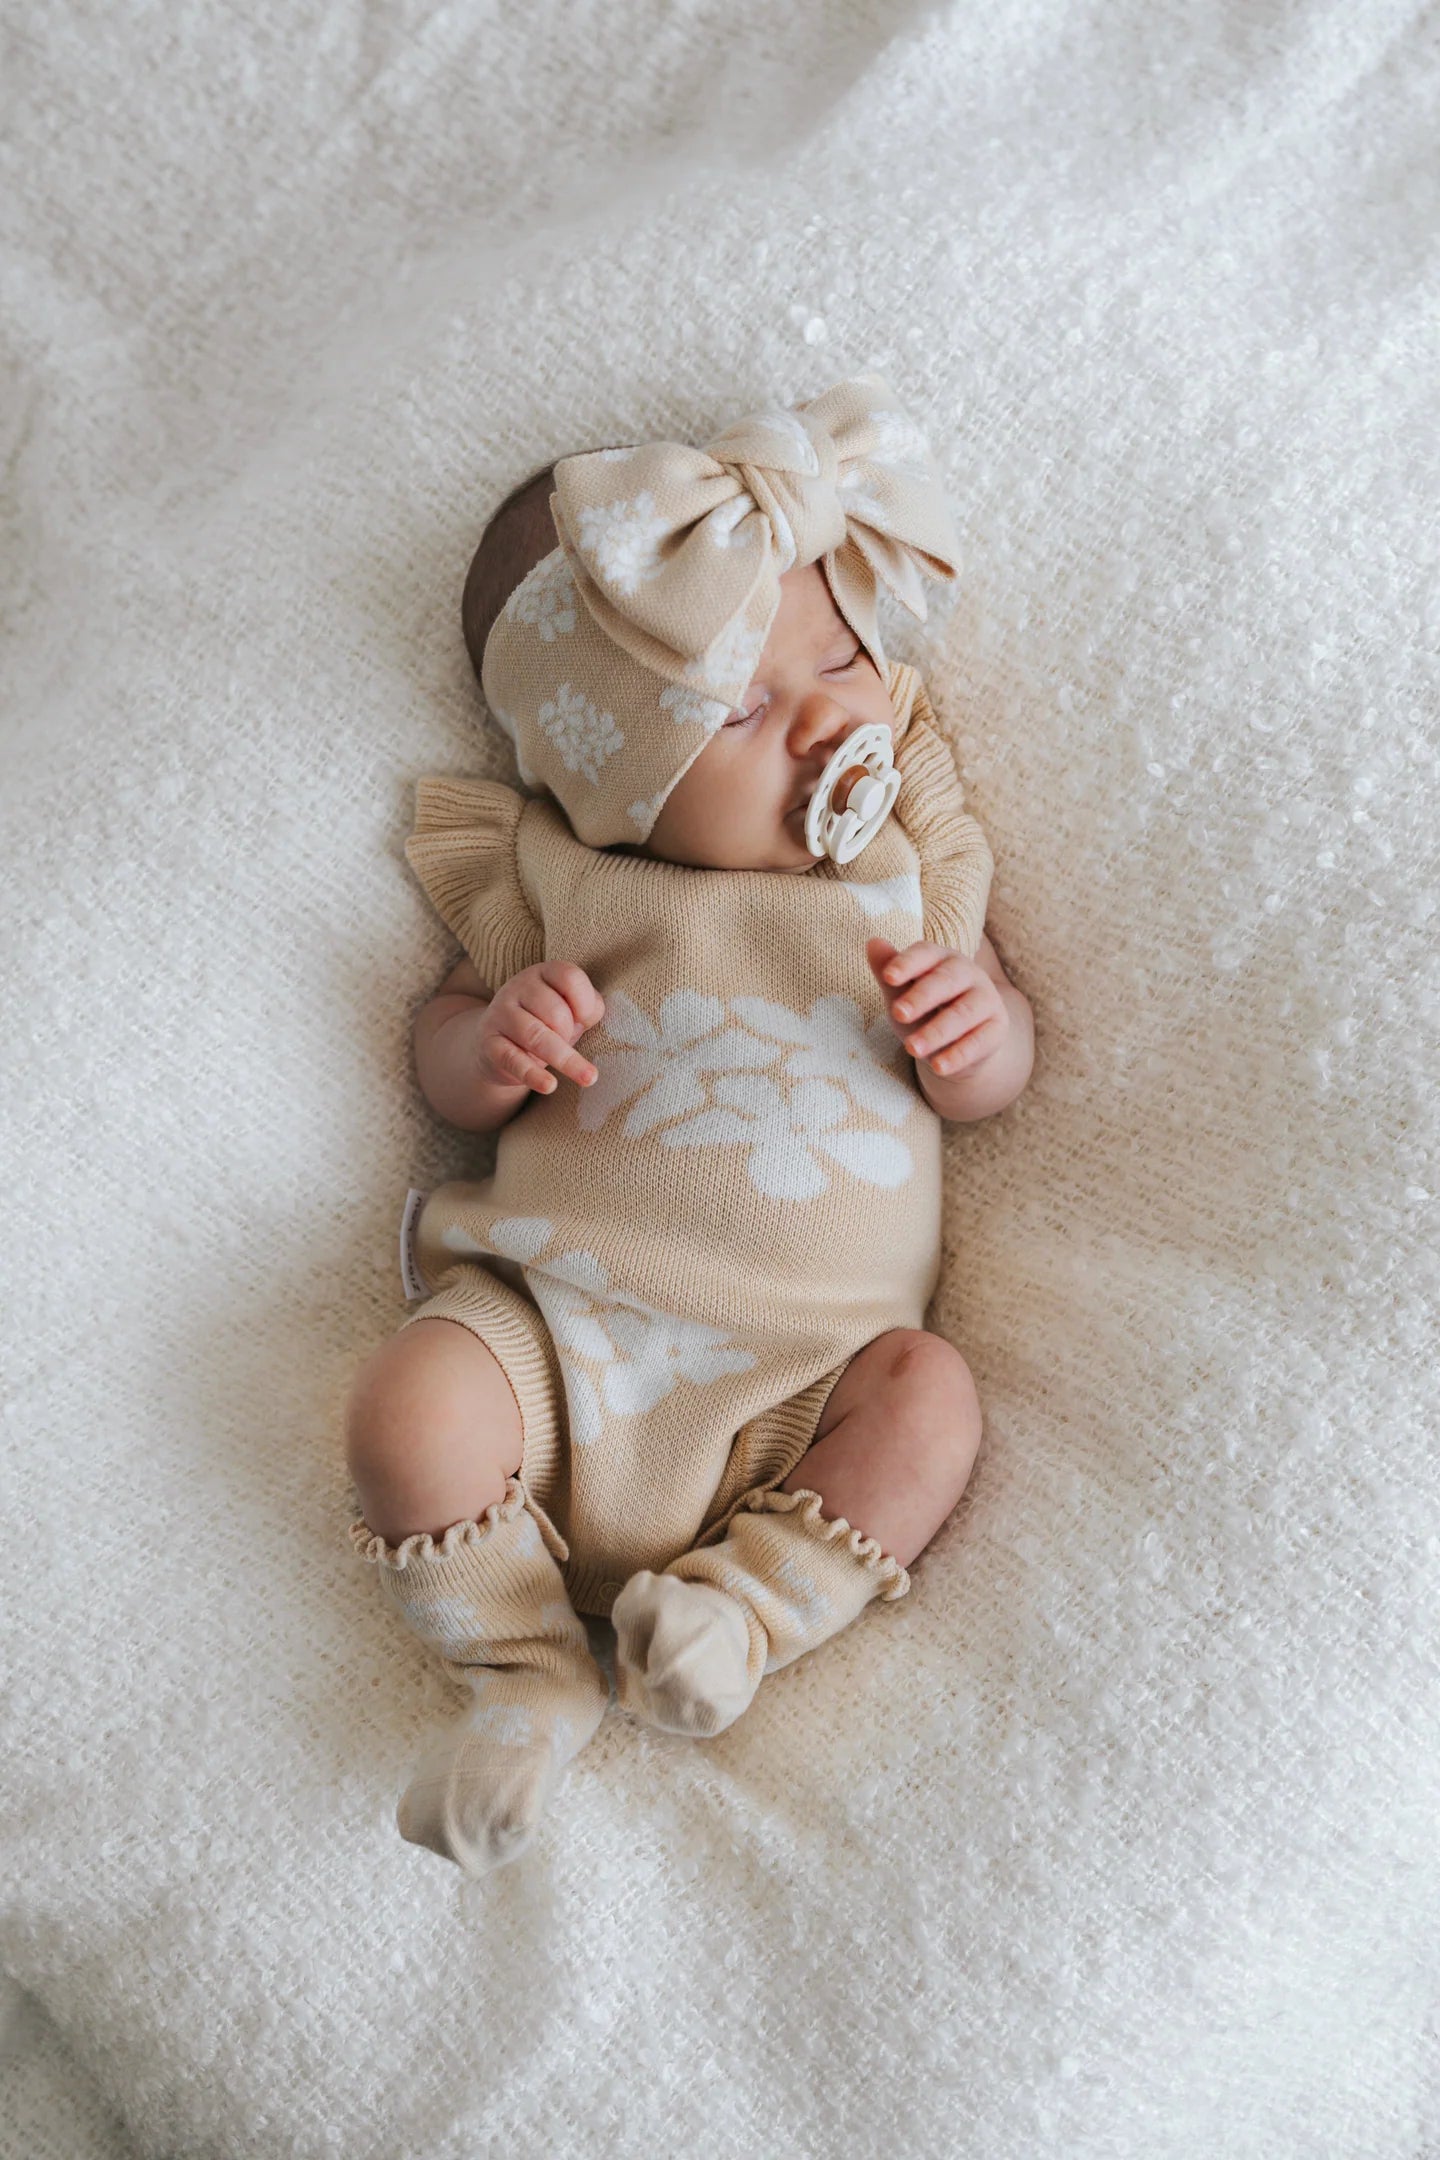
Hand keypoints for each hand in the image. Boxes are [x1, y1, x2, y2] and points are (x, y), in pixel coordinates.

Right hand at [478, 962, 605, 1095]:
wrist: (498, 1045)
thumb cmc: (547, 1024)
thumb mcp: (571, 1011)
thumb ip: (588, 1008)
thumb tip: (591, 1016)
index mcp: (543, 974)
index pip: (569, 978)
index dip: (585, 1001)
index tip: (587, 1020)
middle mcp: (518, 988)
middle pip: (555, 1011)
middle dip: (569, 1033)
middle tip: (568, 1044)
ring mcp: (500, 1014)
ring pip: (536, 1035)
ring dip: (565, 1059)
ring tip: (588, 1078)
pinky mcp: (489, 1044)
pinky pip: (513, 1060)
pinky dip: (533, 1075)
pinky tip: (550, 1086)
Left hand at [866, 935, 1008, 1078]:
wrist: (958, 1043)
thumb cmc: (925, 1009)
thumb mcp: (902, 992)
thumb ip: (887, 970)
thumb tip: (872, 942)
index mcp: (942, 958)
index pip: (926, 953)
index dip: (907, 963)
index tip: (887, 977)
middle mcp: (969, 974)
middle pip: (946, 981)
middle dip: (921, 997)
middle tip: (898, 1013)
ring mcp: (986, 1000)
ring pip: (963, 1014)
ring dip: (936, 1031)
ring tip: (911, 1048)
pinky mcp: (997, 1029)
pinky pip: (979, 1042)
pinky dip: (958, 1055)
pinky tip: (938, 1067)